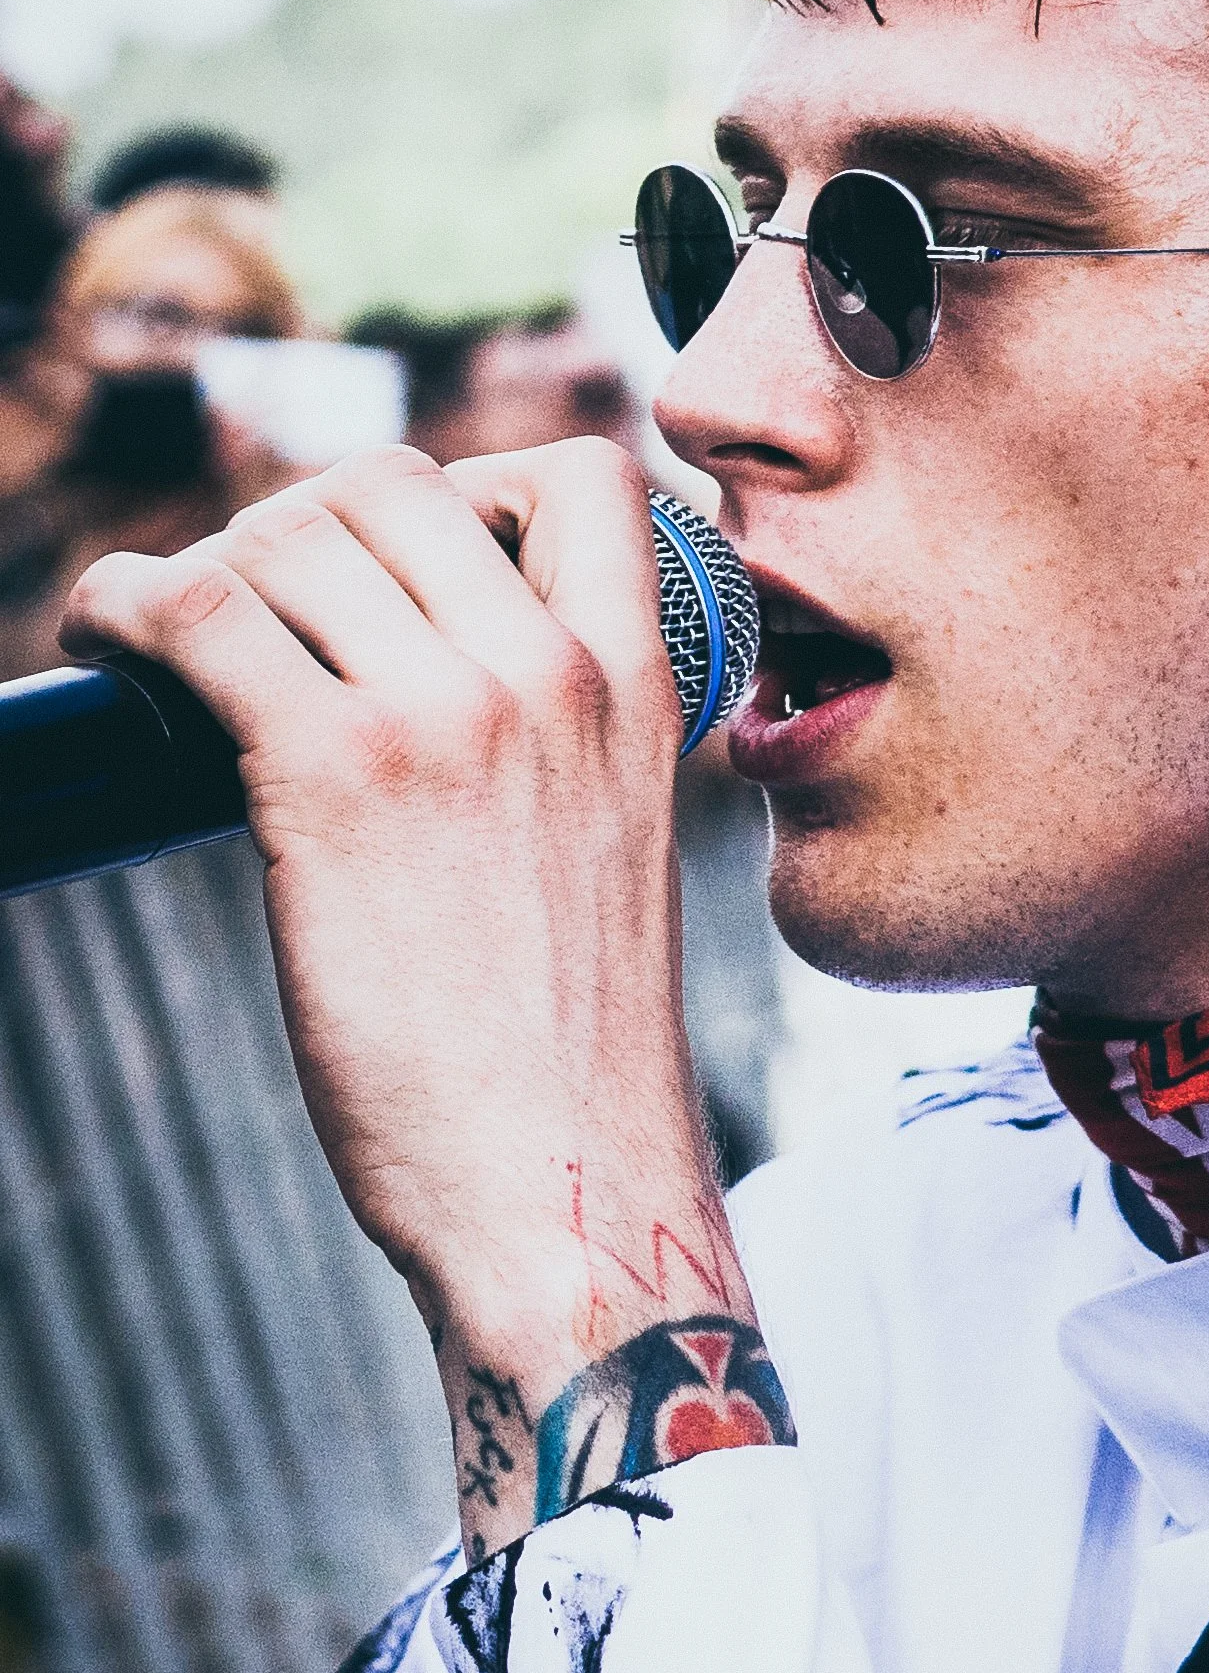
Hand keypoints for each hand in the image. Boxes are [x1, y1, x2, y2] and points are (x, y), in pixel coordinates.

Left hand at [60, 440, 761, 1547]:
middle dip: (298, 525)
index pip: (585, 476)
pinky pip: (194, 614)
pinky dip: (123, 609)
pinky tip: (105, 645)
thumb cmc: (570, 1067)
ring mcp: (445, 716)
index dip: (476, 480)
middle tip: (254, 617)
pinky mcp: (334, 776)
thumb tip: (415, 698)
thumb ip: (549, 754)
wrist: (564, 1196)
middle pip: (390, 484)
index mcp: (640, 693)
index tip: (404, 556)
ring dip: (203, 571)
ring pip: (283, 535)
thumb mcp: (606, 859)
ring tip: (168, 642)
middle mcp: (550, 676)